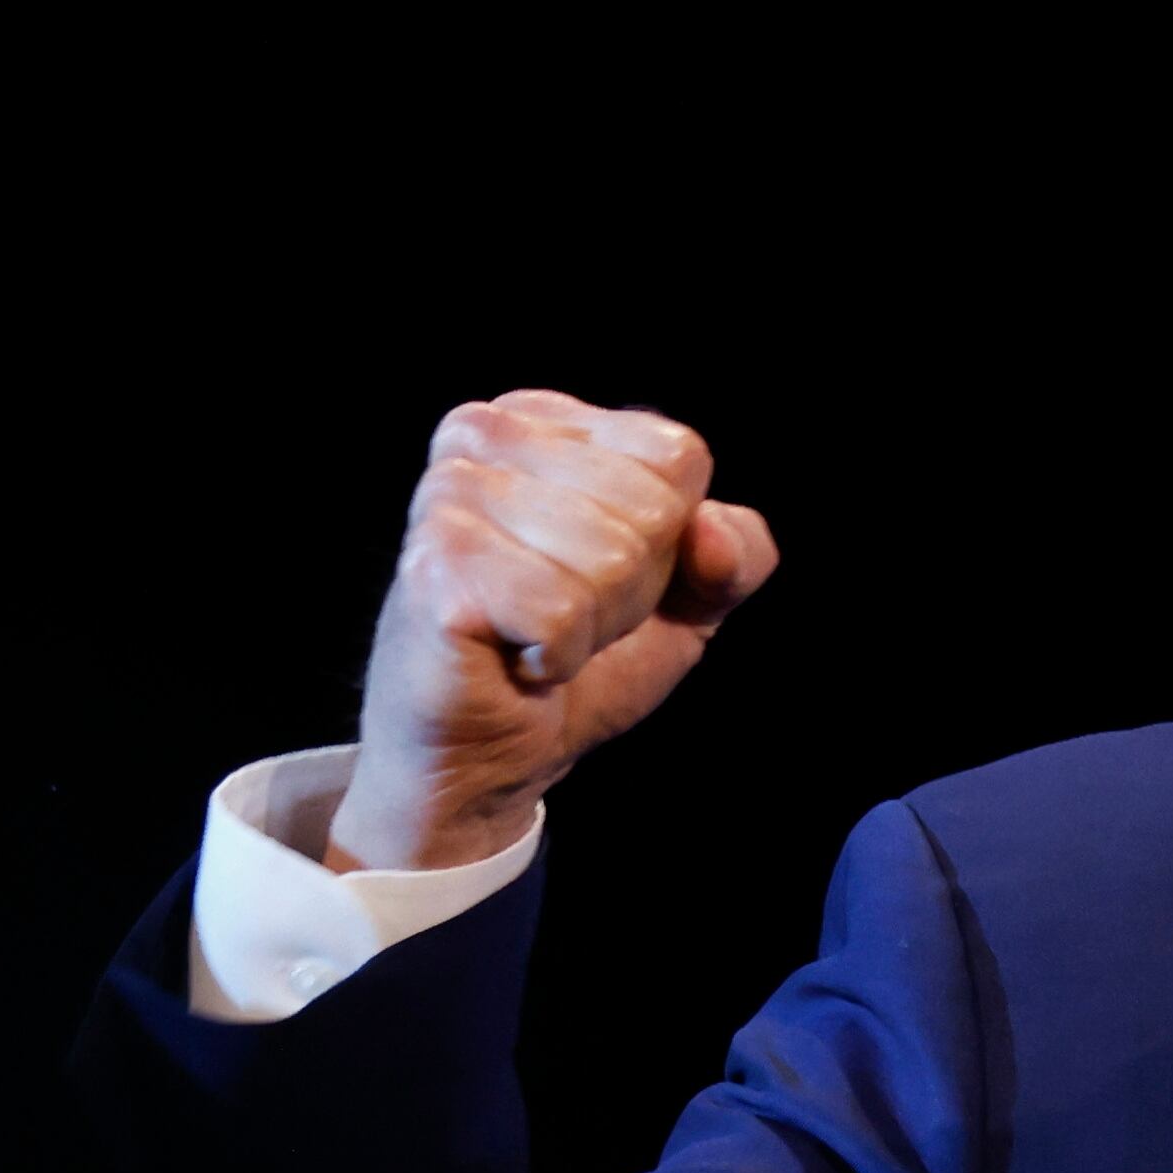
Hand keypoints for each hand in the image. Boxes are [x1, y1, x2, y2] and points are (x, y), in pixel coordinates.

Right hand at [328, 390, 780, 872]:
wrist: (492, 755)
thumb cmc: (581, 660)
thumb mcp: (691, 598)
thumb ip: (738, 553)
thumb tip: (709, 532)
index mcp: (544, 417)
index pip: (679, 457)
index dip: (672, 543)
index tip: (604, 577)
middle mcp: (485, 433)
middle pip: (652, 508)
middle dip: (631, 591)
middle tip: (566, 616)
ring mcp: (450, 494)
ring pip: (610, 559)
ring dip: (592, 628)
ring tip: (535, 636)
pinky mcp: (435, 567)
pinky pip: (560, 610)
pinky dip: (556, 656)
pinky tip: (512, 657)